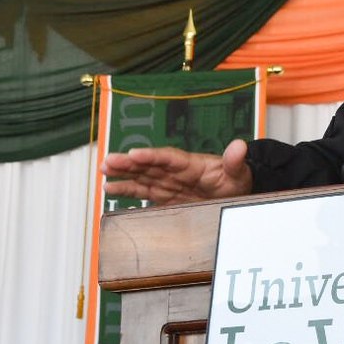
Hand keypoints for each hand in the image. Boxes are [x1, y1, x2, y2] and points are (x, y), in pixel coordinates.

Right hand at [102, 138, 253, 205]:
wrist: (234, 194)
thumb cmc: (235, 180)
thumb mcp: (239, 172)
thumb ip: (235, 161)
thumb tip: (240, 146)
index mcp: (191, 164)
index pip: (168, 157)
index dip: (151, 156)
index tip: (134, 154)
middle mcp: (175, 172)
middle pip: (149, 165)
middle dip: (129, 163)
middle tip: (108, 161)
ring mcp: (169, 184)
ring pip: (142, 176)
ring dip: (123, 174)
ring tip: (104, 171)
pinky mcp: (165, 197)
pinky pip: (144, 192)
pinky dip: (127, 191)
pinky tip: (110, 188)